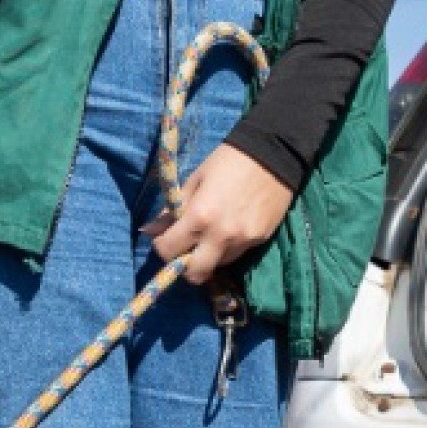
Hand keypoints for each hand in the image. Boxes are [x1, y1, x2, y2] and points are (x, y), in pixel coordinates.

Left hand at [144, 145, 295, 285]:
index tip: (165, 238)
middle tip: (186, 250)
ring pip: (217, 265)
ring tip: (211, 234)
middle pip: (194, 274)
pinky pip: (236, 254)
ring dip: (208, 256)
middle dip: (184, 266)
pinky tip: (231, 228)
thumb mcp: (195, 179)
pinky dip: (227, 248)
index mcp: (199, 217)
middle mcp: (220, 236)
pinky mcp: (259, 241)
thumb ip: (173, 210)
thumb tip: (151, 230)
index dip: (162, 246)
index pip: (168, 251)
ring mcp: (242, 242)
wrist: (275, 153)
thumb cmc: (229, 160)